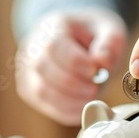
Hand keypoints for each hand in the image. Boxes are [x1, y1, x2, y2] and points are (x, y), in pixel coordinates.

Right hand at [15, 8, 126, 125]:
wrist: (84, 46)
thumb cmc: (97, 38)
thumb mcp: (110, 31)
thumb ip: (110, 43)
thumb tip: (102, 60)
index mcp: (52, 26)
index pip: (53, 45)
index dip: (74, 62)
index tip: (94, 71)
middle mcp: (33, 47)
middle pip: (43, 68)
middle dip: (73, 83)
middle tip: (95, 87)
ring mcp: (28, 70)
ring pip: (41, 90)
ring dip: (70, 100)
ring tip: (92, 97)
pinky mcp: (30, 90)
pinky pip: (45, 106)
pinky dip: (66, 111)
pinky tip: (84, 106)